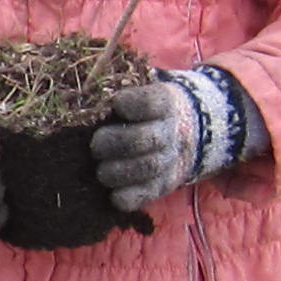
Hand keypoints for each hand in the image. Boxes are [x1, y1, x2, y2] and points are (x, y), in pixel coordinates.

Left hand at [92, 67, 257, 210]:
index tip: (116, 104)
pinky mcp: (165, 184)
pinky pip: (146, 196)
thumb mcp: (145, 87)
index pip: (150, 103)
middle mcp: (172, 132)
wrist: (190, 128)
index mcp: (165, 102)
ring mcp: (171, 160)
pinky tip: (113, 192)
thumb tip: (90, 86)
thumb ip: (122, 83)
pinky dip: (126, 197)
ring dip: (116, 171)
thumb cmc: (150, 106)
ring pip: (146, 169)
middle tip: (96, 144)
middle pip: (145, 139)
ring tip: (101, 169)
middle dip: (113, 143)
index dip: (130, 104)